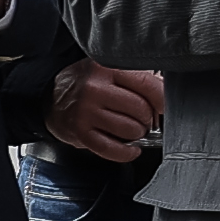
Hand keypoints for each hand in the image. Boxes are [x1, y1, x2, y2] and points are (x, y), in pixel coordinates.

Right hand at [43, 60, 166, 160]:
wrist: (52, 99)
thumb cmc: (88, 84)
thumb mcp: (108, 68)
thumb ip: (136, 76)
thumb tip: (167, 90)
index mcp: (105, 67)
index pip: (146, 84)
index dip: (162, 99)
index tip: (165, 106)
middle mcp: (94, 88)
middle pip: (140, 109)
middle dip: (149, 118)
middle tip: (146, 118)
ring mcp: (85, 112)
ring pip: (130, 130)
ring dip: (139, 134)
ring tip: (134, 129)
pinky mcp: (80, 133)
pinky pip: (113, 149)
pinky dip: (127, 152)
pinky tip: (131, 148)